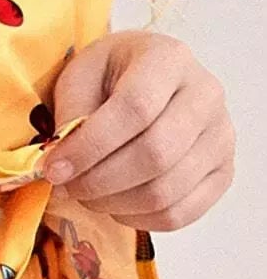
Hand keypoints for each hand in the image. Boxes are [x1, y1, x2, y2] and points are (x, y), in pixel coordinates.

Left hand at [42, 29, 233, 229]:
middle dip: (99, 181)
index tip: (54, 168)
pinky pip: (180, 213)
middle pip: (155, 154)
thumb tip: (63, 163)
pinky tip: (114, 204)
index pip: (135, 109)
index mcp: (169, 59)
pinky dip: (138, 219)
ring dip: (113, 203)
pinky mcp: (223, 172)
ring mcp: (221, 136)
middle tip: (67, 186)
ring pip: (166, 190)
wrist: (148, 80)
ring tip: (86, 194)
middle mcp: (206, 95)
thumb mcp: (79, 76)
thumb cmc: (109, 76)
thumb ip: (71, 114)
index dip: (90, 146)